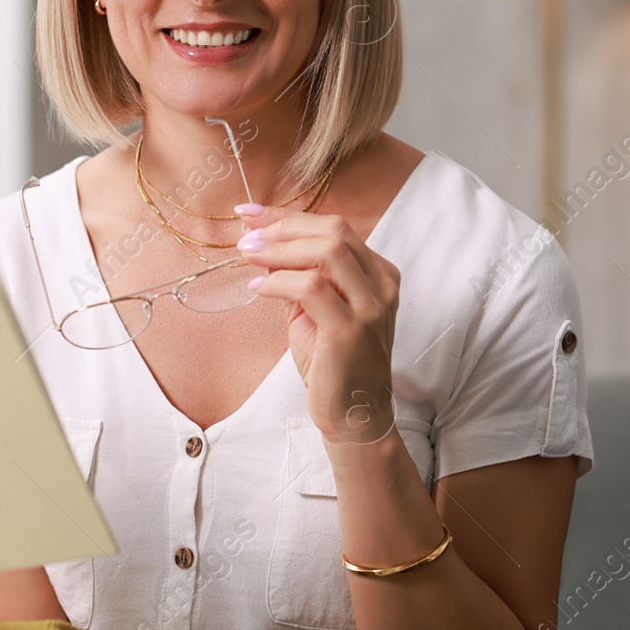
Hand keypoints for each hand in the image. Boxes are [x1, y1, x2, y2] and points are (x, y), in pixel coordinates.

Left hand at [234, 204, 401, 443]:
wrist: (354, 415)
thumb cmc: (333, 362)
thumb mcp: (315, 310)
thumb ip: (299, 275)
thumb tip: (262, 241)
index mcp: (378, 274)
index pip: (336, 228)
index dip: (289, 216)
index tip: (250, 213)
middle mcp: (382, 285)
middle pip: (335, 231)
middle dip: (284, 227)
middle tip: (247, 238)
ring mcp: (371, 307)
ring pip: (328, 252)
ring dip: (280, 250)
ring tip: (249, 257)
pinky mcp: (351, 331)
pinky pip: (312, 288)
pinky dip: (279, 282)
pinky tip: (259, 287)